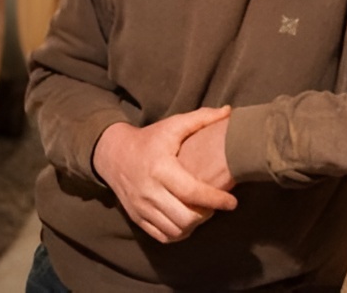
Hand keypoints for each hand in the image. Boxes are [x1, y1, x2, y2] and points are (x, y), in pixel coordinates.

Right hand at [93, 107, 237, 242]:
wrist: (113, 154)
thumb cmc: (150, 139)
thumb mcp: (173, 125)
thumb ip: (201, 118)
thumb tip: (229, 111)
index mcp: (161, 168)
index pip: (192, 191)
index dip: (215, 199)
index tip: (232, 202)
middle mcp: (149, 191)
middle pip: (184, 217)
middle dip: (206, 215)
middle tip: (217, 206)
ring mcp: (141, 207)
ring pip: (174, 230)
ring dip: (194, 226)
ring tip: (205, 212)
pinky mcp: (137, 217)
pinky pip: (162, 236)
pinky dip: (179, 233)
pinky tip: (189, 221)